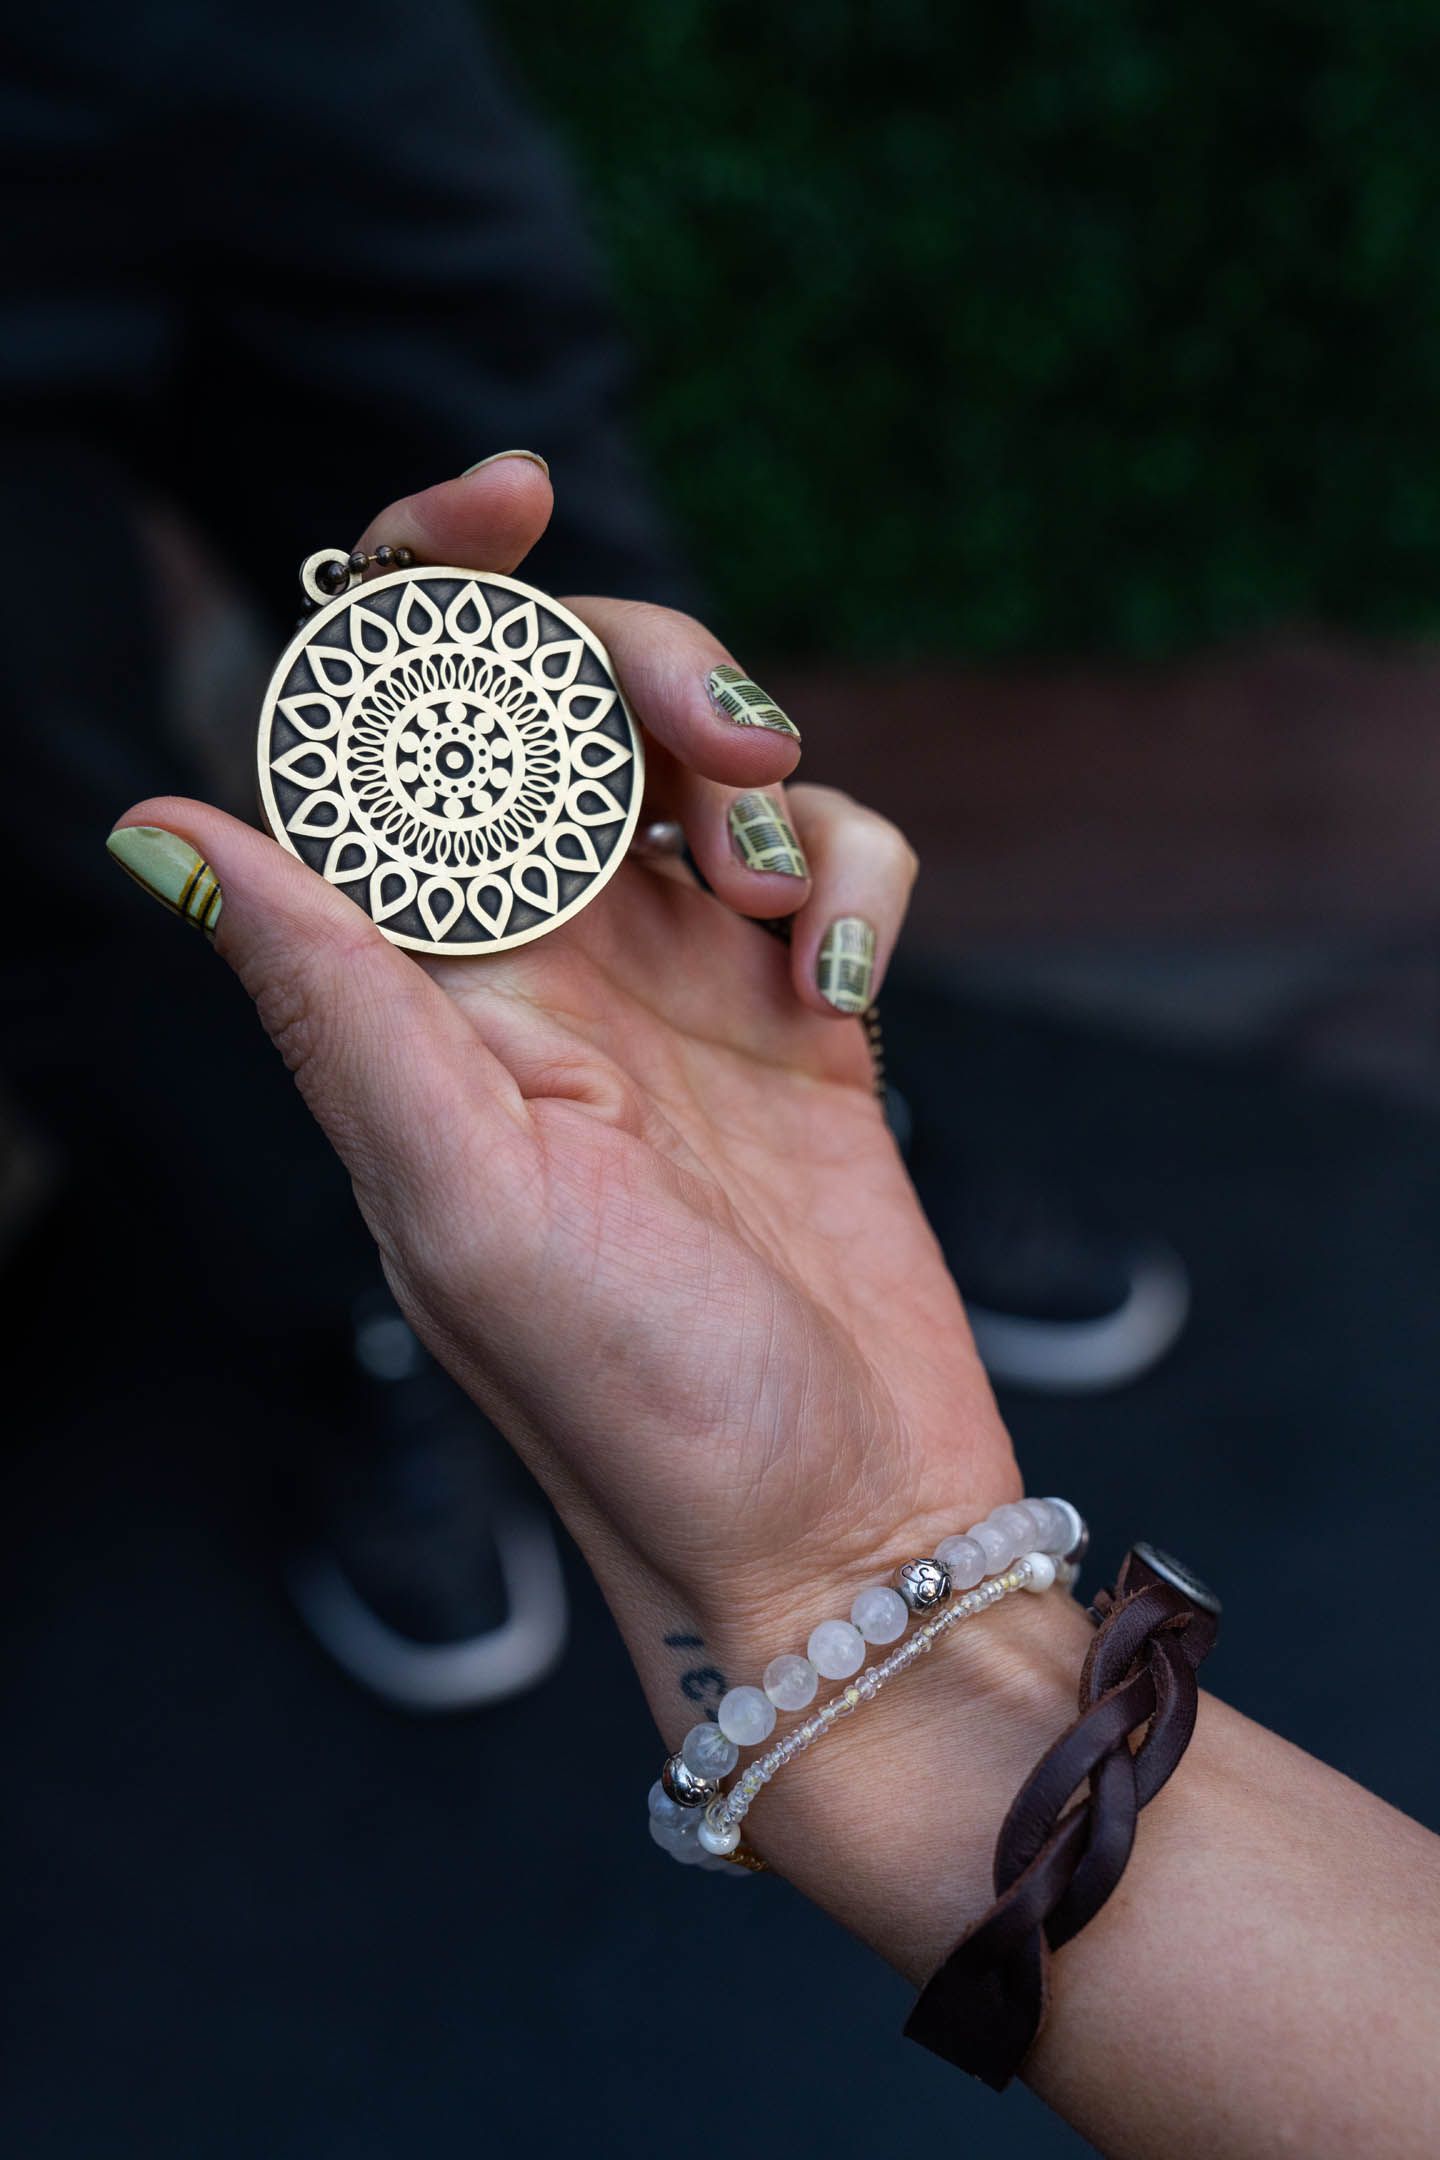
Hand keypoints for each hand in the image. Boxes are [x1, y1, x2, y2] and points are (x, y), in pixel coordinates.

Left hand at [114, 457, 1049, 1950]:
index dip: (422, 586)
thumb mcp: (463, 1200)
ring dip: (762, 777)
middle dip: (645, 664)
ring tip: (783, 908)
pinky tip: (847, 999)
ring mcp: (681, 986)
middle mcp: (540, 969)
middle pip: (564, 707)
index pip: (378, 736)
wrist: (834, 1529)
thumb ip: (329, 1001)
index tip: (512, 492)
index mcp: (423, 993)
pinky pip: (836, 862)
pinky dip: (861, 884)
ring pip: (707, 762)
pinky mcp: (806, 1019)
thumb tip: (159, 825)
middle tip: (729, 743)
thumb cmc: (637, 1403)